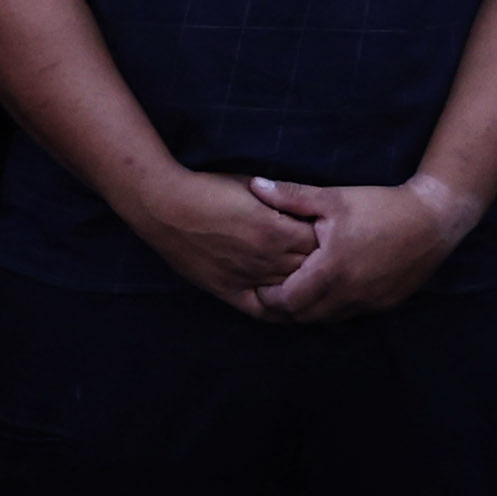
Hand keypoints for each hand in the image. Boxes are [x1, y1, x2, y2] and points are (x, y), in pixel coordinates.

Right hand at [128, 165, 325, 315]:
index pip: (323, 245)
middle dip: (323, 266)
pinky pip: (264, 309)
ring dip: (304, 287)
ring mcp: (249, 278)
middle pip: (312, 271)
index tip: (332, 236)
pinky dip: (281, 308)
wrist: (163, 206)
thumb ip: (283, 202)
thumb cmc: (206, 189)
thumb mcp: (252, 187)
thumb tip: (306, 209)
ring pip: (292, 291)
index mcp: (278, 232)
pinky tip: (290, 305)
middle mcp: (268, 260)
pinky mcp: (229, 290)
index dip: (330, 240)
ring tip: (314, 282)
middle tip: (330, 262)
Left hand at [244, 174, 475, 324]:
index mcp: (332, 270)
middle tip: (270, 289)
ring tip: (294, 289)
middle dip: (283, 307)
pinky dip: (332, 308)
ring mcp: (370, 302)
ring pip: (327, 319)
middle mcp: (351, 294)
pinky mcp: (386, 303)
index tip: (257, 283)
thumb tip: (253, 185)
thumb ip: (290, 196)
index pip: (287, 302)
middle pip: (303, 316)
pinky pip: (349, 315)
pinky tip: (325, 289)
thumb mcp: (333, 198)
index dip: (267, 297)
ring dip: (307, 309)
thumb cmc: (380, 206)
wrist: (435, 219)